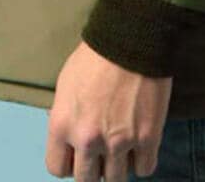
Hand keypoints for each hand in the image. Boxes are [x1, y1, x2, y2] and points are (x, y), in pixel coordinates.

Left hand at [45, 39, 171, 180]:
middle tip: (102, 152)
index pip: (57, 169)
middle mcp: (87, 140)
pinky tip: (141, 144)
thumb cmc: (95, 54)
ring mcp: (118, 143)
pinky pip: (145, 169)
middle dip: (93, 168)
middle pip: (87, 180)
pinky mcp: (147, 138)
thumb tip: (66, 135)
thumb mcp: (65, 83)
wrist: (131, 37)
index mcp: (62, 125)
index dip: (69, 163)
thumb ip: (63, 115)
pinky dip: (143, 161)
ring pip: (116, 180)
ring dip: (119, 166)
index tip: (78, 155)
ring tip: (122, 147)